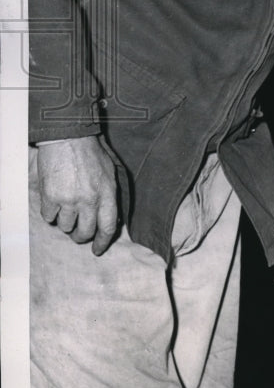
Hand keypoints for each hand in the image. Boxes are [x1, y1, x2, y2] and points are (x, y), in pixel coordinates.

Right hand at [36, 136, 118, 254]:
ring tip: (66, 209)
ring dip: (65, 222)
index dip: (102, 242)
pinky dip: (50, 213)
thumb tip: (111, 217)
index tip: (97, 249)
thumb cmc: (90, 153)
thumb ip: (110, 195)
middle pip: (85, 232)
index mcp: (107, 192)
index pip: (108, 226)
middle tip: (78, 233)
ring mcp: (69, 199)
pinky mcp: (50, 197)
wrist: (68, 138)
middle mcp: (89, 199)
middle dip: (81, 236)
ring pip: (65, 227)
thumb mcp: (109, 172)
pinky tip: (54, 202)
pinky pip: (49, 217)